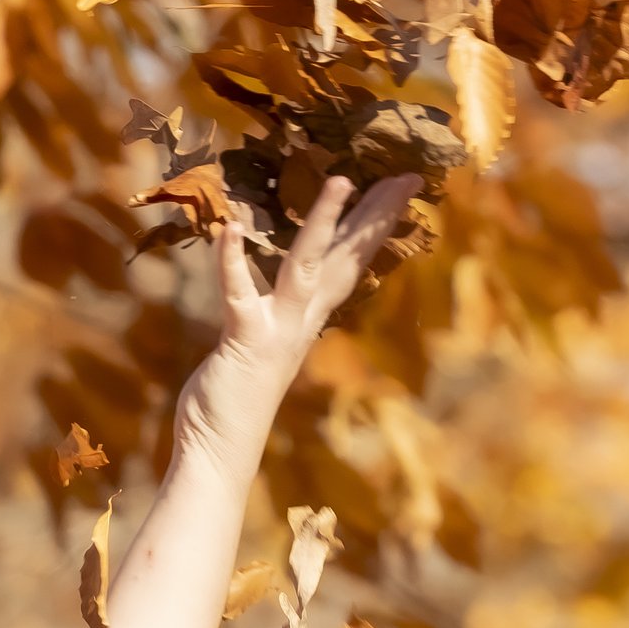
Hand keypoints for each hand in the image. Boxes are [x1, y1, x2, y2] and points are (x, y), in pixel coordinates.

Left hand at [187, 172, 419, 450]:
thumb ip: (281, 314)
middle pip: (345, 257)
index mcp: (309, 318)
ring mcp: (278, 329)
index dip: (379, 223)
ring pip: (306, 266)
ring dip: (323, 222)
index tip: (403, 186)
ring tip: (341, 180)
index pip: (352, 261)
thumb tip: (289, 289)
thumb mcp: (267, 346)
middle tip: (407, 175)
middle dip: (376, 214)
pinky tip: (228, 228)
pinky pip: (239, 294)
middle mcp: (302, 320)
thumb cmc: (236, 400)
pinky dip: (232, 262)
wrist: (221, 452)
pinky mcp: (245, 340)